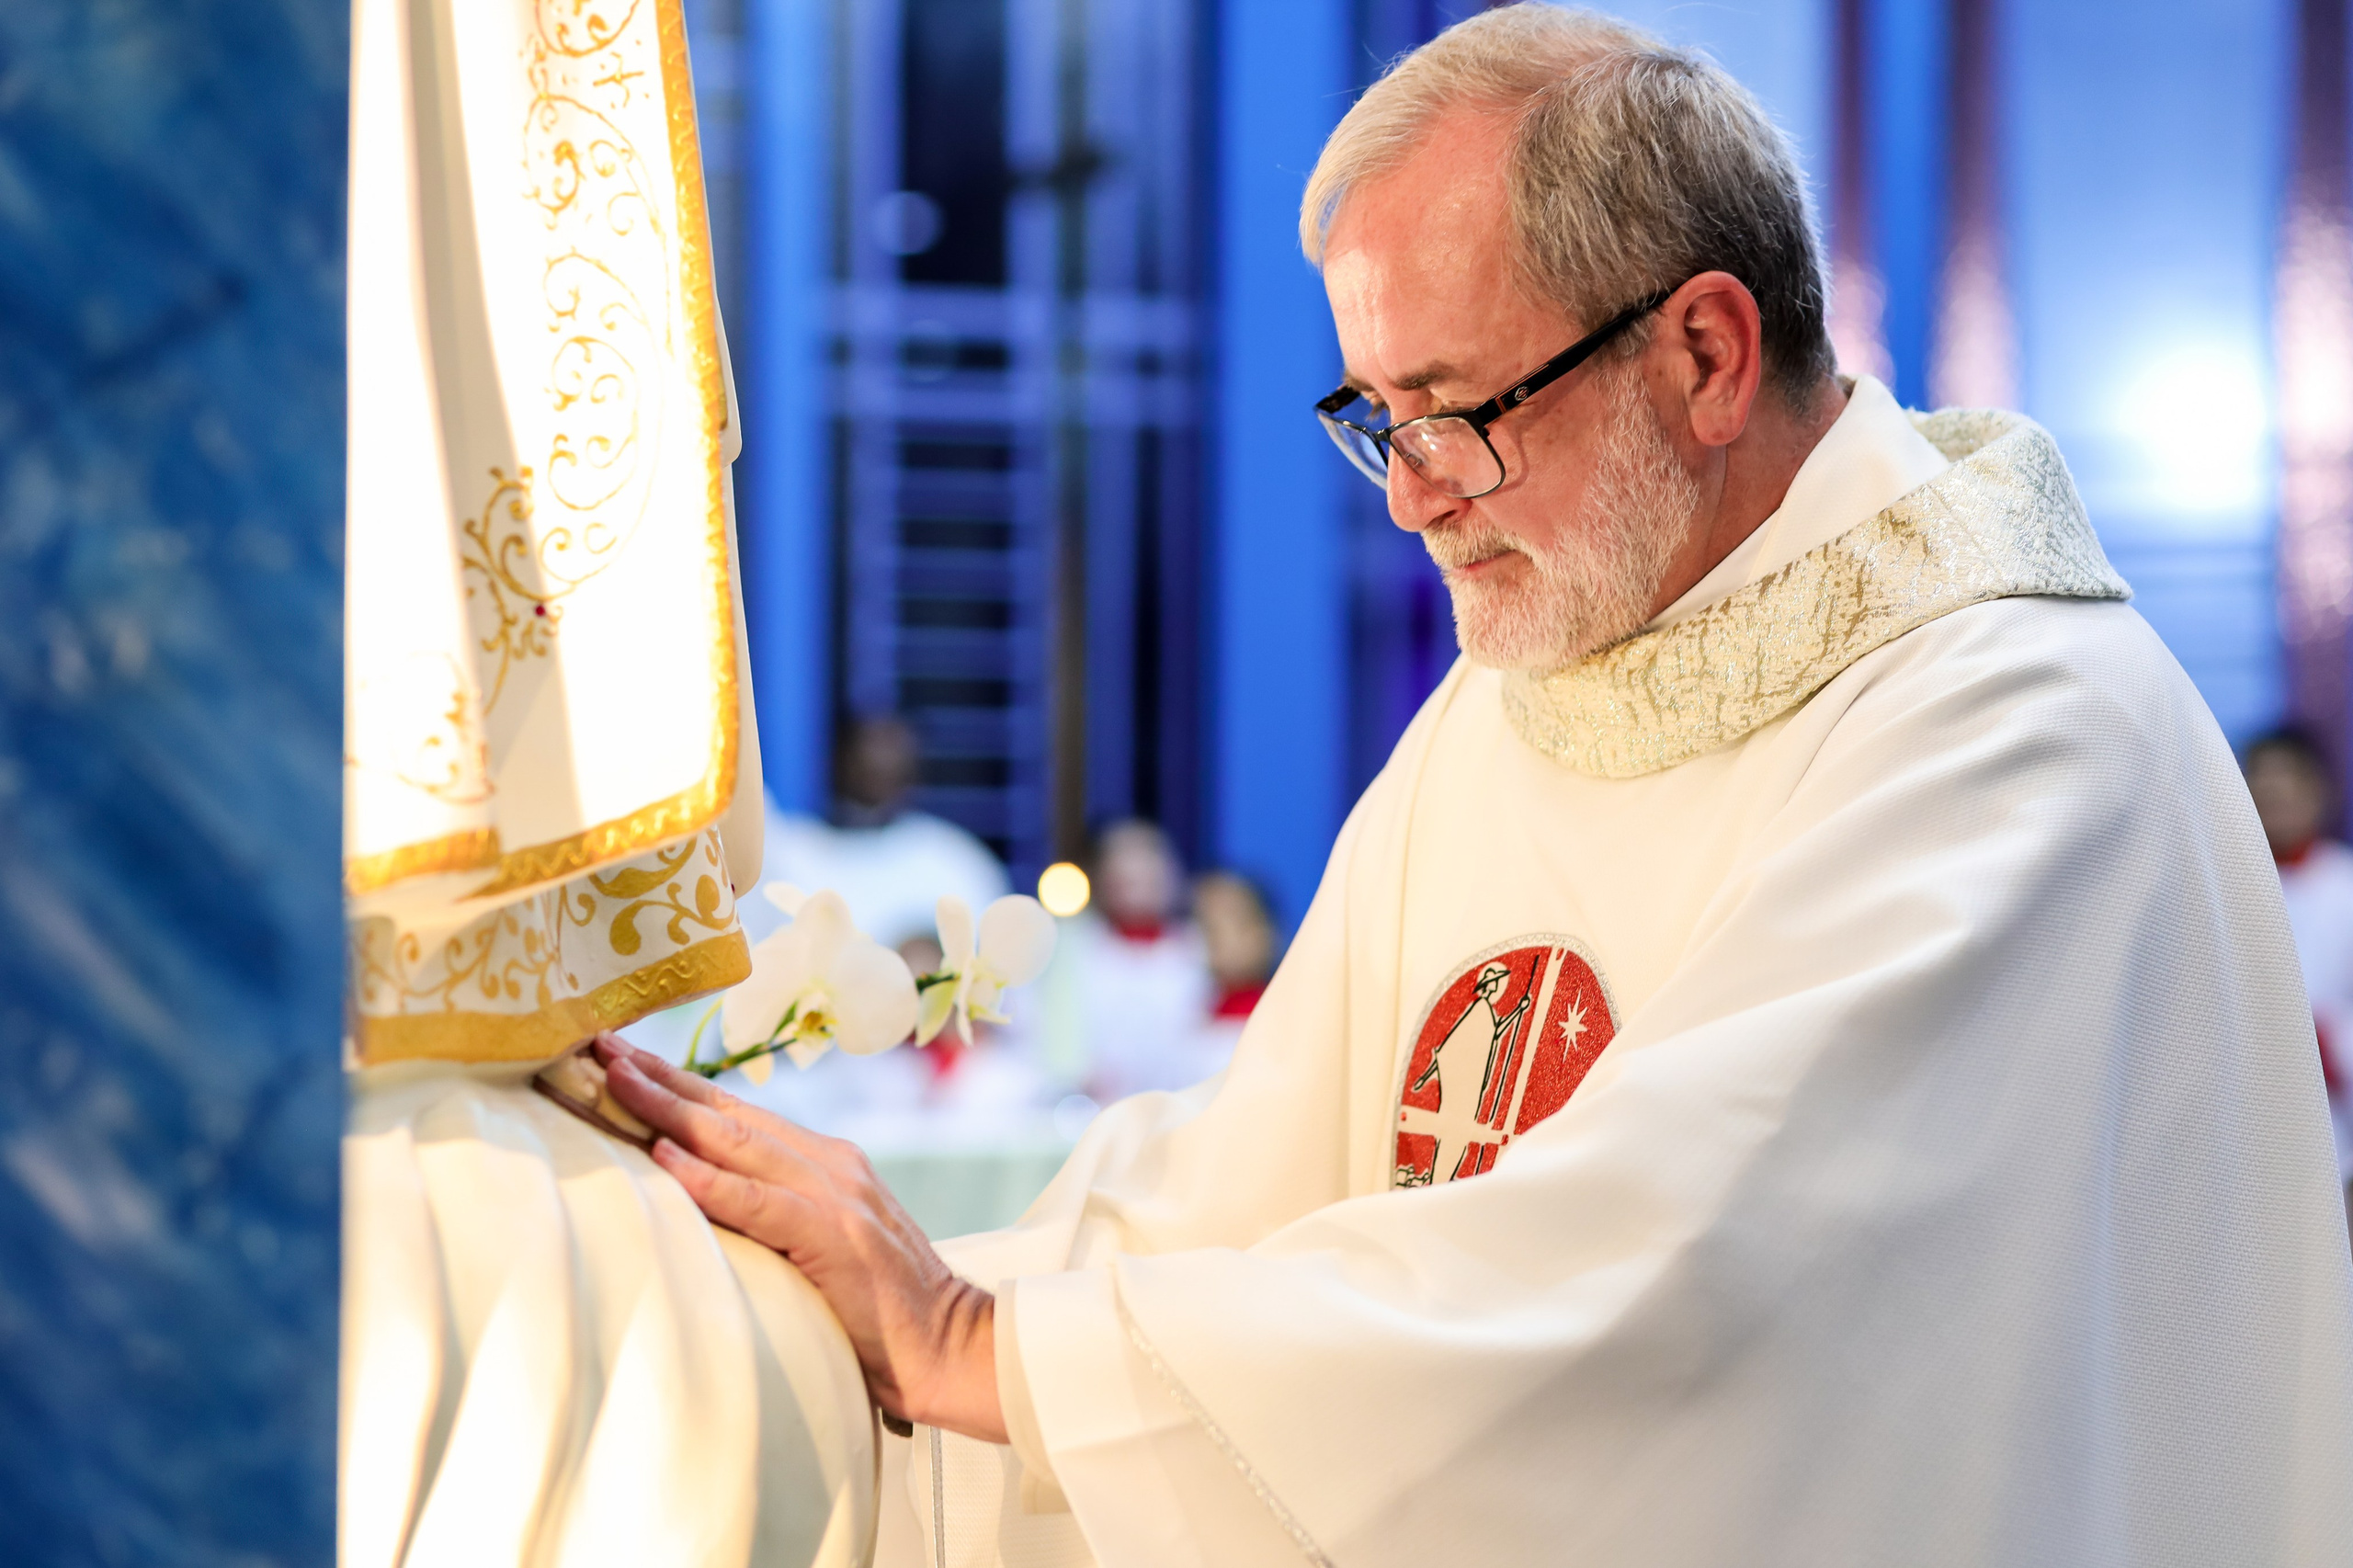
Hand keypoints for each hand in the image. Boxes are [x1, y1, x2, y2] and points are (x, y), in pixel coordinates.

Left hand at [593, 1035, 1006, 1442]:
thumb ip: (775, 1216)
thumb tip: (699, 1206)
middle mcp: (831, 1164)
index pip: (739, 1116)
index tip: (620, 1058)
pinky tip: (666, 1159)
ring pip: (738, 1141)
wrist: (953, 1348)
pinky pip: (759, 1202)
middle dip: (660, 1078)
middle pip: (730, 1114)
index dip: (678, 1085)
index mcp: (827, 1163)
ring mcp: (838, 1195)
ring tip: (615, 1081)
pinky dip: (709, 1179)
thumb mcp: (823, 1247)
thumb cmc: (881, 1313)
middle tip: (599, 1045)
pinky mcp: (836, 1237)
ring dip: (670, 1108)